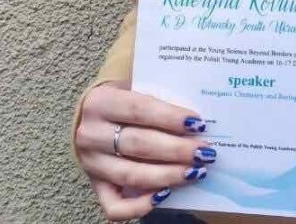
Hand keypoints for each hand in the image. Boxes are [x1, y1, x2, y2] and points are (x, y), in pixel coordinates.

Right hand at [74, 78, 214, 220]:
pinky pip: (115, 206)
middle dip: (176, 150)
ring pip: (130, 175)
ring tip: (195, 171)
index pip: (139, 109)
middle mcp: (91, 134)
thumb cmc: (124, 100)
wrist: (94, 116)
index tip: (198, 124)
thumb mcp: (135, 88)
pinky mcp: (94, 187)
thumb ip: (159, 100)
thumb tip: (195, 121)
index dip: (170, 118)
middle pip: (138, 144)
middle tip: (204, 152)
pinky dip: (140, 206)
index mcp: (101, 102)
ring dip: (167, 175)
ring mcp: (91, 164)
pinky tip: (165, 194)